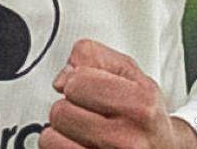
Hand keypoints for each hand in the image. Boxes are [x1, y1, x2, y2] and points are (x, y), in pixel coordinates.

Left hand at [40, 40, 196, 148]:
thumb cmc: (145, 113)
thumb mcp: (131, 73)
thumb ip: (94, 56)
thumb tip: (62, 78)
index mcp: (141, 105)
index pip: (77, 84)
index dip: (76, 80)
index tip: (85, 87)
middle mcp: (129, 140)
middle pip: (61, 112)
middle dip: (69, 106)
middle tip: (87, 111)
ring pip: (52, 138)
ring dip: (62, 131)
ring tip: (83, 129)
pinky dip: (60, 145)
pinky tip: (78, 142)